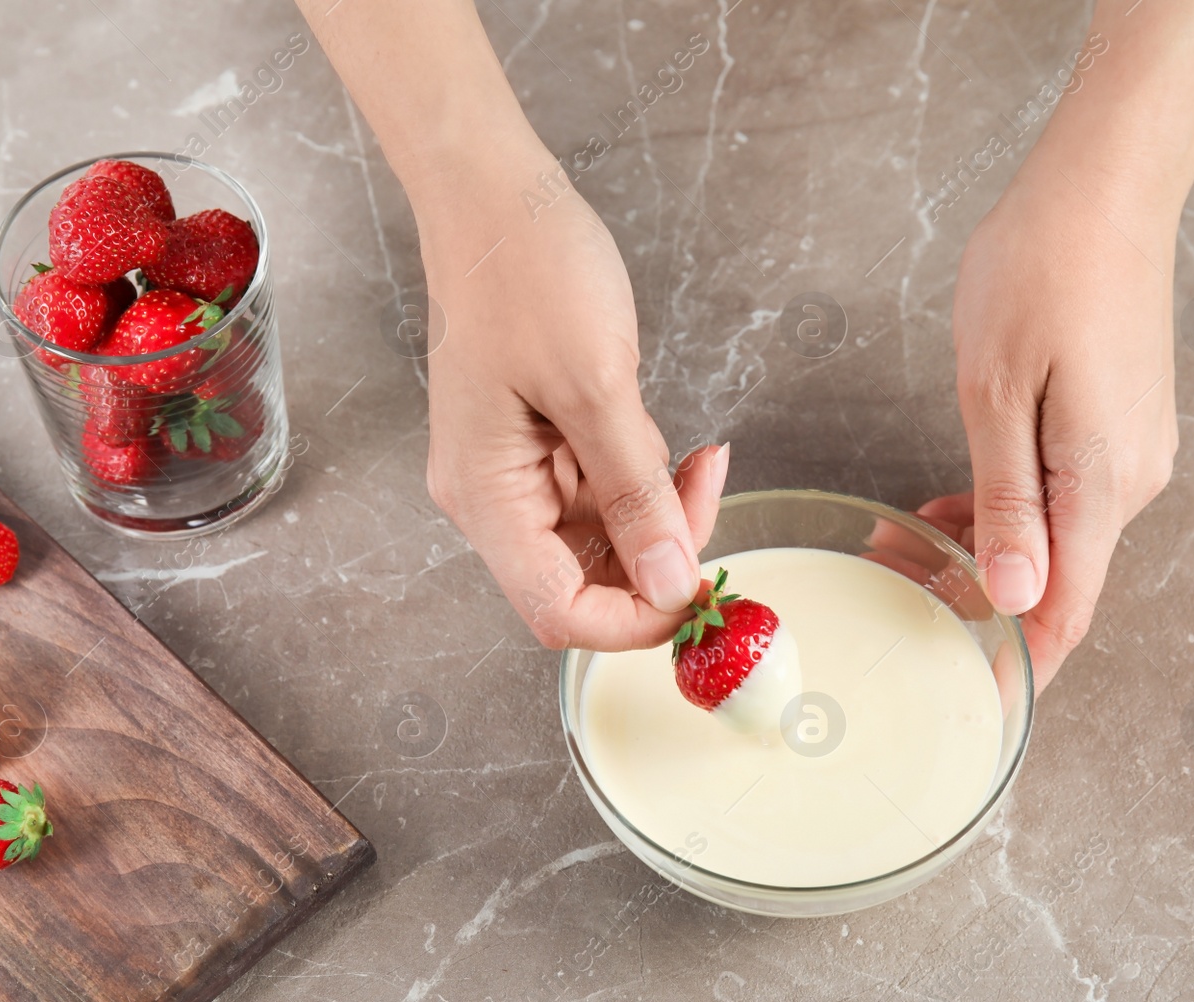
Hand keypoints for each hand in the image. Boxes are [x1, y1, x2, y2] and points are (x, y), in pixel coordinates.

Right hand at [418, 155, 726, 649]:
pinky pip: (598, 492)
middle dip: (658, 552)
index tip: (702, 585)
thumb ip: (635, 495)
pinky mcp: (537, 444)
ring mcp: (512, 472)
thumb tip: (671, 583)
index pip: (558, 611)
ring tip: (688, 449)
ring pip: (600, 538)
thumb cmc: (528, 272)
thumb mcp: (596, 386)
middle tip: (707, 488)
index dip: (635, 617)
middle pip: (584, 579)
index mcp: (485, 497)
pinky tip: (657, 433)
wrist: (492, 192)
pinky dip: (640, 477)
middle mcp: (490, 498)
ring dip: (656, 510)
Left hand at [922, 147, 1180, 695]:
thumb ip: (1005, 500)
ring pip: (1054, 537)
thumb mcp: (997, 391)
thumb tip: (1011, 592)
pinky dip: (1004, 510)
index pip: (1067, 610)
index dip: (1019, 667)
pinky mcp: (1117, 421)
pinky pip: (1061, 494)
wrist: (1104, 187)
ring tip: (899, 542)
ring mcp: (1129, 449)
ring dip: (982, 552)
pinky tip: (948, 505)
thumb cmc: (1040, 272)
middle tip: (890, 585)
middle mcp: (1130, 478)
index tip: (971, 702)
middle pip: (1056, 578)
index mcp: (1102, 480)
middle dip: (974, 601)